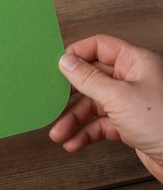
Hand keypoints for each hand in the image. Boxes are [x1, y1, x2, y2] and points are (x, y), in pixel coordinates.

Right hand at [50, 35, 162, 181]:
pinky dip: (85, 134)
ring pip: (93, 105)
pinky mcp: (130, 126)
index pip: (100, 47)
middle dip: (70, 96)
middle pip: (92, 79)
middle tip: (52, 103)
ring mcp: (132, 103)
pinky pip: (100, 125)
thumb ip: (88, 79)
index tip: (56, 67)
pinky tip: (74, 143)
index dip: (77, 54)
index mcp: (136, 62)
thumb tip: (66, 62)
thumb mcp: (118, 97)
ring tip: (58, 134)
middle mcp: (134, 80)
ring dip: (73, 120)